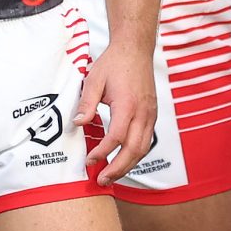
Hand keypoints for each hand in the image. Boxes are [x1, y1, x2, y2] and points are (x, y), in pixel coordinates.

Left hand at [76, 46, 155, 184]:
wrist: (135, 50)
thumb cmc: (114, 63)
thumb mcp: (94, 79)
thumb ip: (87, 103)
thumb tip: (78, 124)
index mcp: (128, 104)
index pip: (117, 137)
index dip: (103, 152)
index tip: (90, 160)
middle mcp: (143, 112)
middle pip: (134, 149)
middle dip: (118, 168)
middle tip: (102, 180)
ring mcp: (150, 115)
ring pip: (143, 149)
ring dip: (127, 165)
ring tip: (111, 175)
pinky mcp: (152, 115)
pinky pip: (146, 141)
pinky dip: (135, 155)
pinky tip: (123, 160)